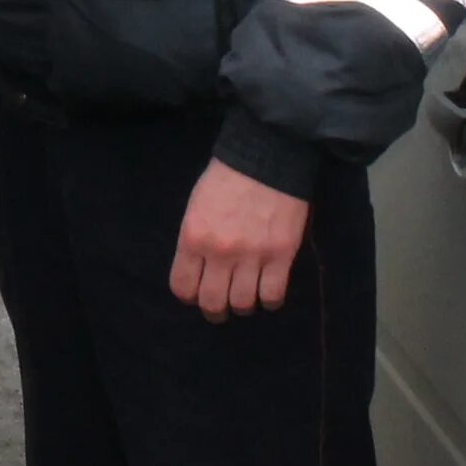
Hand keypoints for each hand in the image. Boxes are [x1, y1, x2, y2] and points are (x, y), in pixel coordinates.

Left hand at [169, 159, 309, 320]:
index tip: (197, 292)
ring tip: (246, 296)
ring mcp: (252, 255)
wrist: (267, 155)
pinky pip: (273, 295)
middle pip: (212, 303)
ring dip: (243, 305)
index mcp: (193, 237)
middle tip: (221, 305)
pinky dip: (269, 300)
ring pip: (243, 304)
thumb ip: (195, 239)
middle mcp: (220, 251)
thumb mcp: (196, 206)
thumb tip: (199, 270)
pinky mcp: (282, 255)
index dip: (189, 296)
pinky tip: (267, 290)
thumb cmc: (226, 177)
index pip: (182, 287)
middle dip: (215, 310)